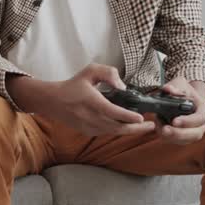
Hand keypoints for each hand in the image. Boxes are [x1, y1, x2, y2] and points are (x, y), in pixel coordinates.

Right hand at [34, 64, 156, 137]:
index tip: (141, 117)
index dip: (128, 116)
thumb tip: (122, 87)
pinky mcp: (88, 132)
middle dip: (136, 129)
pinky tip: (129, 127)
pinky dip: (119, 131)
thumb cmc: (73, 85)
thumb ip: (108, 73)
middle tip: (151, 126)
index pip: (112, 111)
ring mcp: (88, 126)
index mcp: (91, 101)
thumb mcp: (90, 71)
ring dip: (130, 131)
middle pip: (117, 127)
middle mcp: (90, 116)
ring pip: (113, 132)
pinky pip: (107, 133)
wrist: (53, 101)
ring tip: (145, 127)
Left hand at [151, 76, 204, 144]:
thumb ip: (174, 86)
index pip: (200, 118)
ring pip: (186, 140)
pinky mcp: (186, 137)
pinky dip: (168, 138)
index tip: (174, 121)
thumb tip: (168, 89)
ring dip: (171, 137)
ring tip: (158, 128)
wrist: (185, 97)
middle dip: (179, 134)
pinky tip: (159, 129)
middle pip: (195, 134)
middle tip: (164, 130)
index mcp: (204, 109)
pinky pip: (178, 142)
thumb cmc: (184, 91)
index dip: (188, 121)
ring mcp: (195, 132)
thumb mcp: (180, 84)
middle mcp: (203, 123)